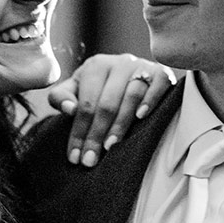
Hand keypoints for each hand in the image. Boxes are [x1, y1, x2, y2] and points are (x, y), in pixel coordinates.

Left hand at [45, 53, 175, 166]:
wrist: (130, 74)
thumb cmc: (98, 87)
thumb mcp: (76, 89)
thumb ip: (62, 97)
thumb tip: (69, 109)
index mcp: (95, 66)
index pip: (85, 104)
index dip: (79, 131)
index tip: (75, 156)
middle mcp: (119, 63)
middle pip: (107, 103)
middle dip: (97, 134)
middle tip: (91, 159)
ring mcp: (142, 66)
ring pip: (131, 96)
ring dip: (121, 123)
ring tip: (111, 145)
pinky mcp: (161, 72)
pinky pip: (158, 84)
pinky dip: (150, 100)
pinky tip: (141, 117)